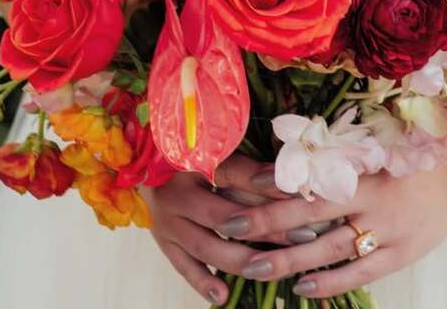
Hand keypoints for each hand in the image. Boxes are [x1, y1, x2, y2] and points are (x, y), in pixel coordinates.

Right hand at [144, 154, 292, 304]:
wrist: (145, 170)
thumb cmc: (189, 155)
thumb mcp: (214, 152)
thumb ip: (247, 166)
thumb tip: (287, 174)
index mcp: (191, 162)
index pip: (234, 174)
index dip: (267, 183)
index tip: (300, 193)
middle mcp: (177, 193)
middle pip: (224, 216)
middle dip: (266, 228)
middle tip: (301, 236)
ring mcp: (168, 222)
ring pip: (206, 246)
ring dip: (240, 259)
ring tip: (271, 267)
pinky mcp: (164, 243)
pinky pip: (184, 266)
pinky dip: (203, 282)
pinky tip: (223, 296)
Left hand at [213, 163, 446, 297]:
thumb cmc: (412, 155)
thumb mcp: (376, 145)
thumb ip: (337, 152)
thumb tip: (290, 148)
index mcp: (361, 165)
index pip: (306, 172)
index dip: (271, 178)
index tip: (235, 178)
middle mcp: (369, 197)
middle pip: (309, 210)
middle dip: (266, 219)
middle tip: (228, 225)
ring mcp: (385, 229)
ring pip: (328, 247)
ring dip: (288, 258)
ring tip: (251, 265)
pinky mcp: (400, 254)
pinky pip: (360, 273)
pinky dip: (330, 282)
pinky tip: (302, 288)